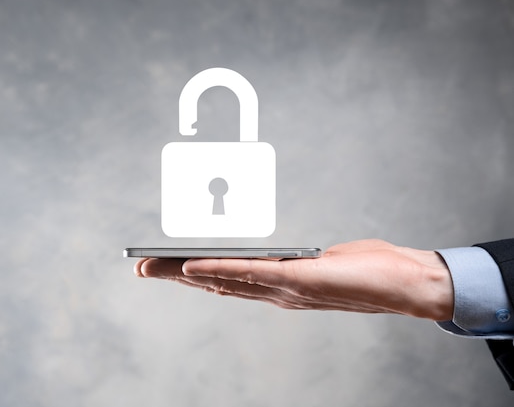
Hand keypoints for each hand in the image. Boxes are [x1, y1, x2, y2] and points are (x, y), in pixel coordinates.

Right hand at [134, 239, 453, 320]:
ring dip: (183, 274)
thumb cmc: (367, 271)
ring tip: (152, 267)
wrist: (408, 284)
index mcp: (279, 286)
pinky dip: (217, 269)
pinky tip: (192, 263)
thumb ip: (291, 261)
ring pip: (223, 280)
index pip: (227, 281)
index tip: (164, 266)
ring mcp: (285, 288)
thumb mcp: (318, 263)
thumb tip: (272, 256)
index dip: (191, 276)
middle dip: (173, 277)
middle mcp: (276, 292)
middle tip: (139, 269)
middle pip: (214, 283)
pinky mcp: (298, 280)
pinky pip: (250, 273)